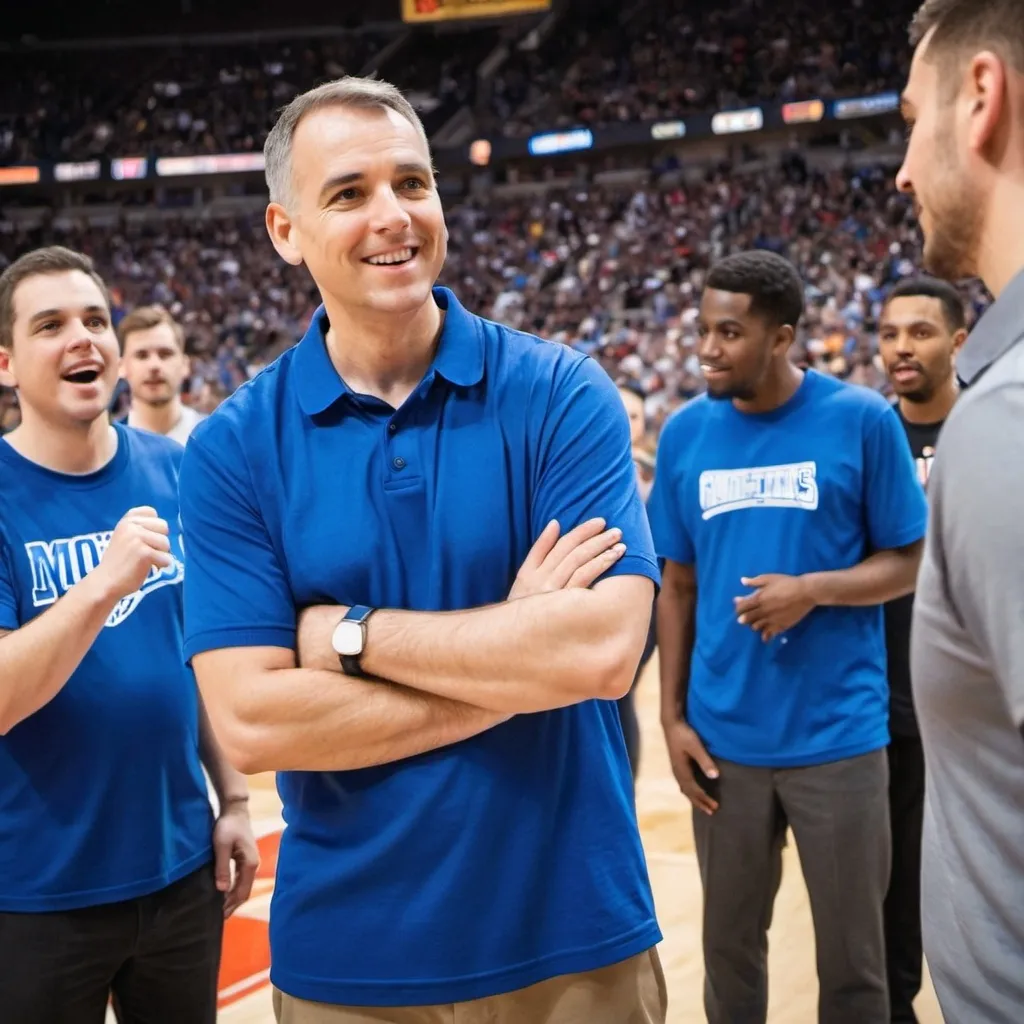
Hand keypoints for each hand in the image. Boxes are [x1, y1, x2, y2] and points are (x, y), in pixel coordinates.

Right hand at [92, 506, 173, 599]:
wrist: (105, 582)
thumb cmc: (119, 561)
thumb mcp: (125, 536)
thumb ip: (140, 527)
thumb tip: (165, 525)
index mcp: (126, 520)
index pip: (151, 512)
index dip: (153, 527)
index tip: (143, 539)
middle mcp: (131, 525)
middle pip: (163, 527)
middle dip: (159, 541)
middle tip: (145, 552)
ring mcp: (137, 538)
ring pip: (166, 543)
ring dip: (160, 555)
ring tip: (144, 561)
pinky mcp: (144, 552)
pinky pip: (166, 558)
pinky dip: (160, 566)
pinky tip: (146, 568)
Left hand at [212, 801, 259, 917]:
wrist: (235, 810)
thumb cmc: (228, 826)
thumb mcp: (222, 846)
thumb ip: (222, 867)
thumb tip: (222, 890)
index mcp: (250, 864)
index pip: (241, 892)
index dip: (231, 906)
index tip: (218, 917)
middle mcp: (253, 865)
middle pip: (244, 892)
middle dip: (232, 906)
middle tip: (217, 919)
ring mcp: (250, 863)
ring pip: (243, 887)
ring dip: (233, 899)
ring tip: (219, 910)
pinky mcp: (246, 859)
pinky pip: (241, 880)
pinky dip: (233, 890)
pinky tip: (224, 894)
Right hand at [508, 517, 624, 599]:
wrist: (513, 642)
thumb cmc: (524, 609)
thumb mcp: (524, 579)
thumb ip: (539, 550)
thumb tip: (555, 523)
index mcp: (531, 572)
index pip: (560, 544)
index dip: (581, 531)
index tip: (599, 522)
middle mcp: (541, 580)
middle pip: (571, 551)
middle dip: (594, 537)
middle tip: (616, 530)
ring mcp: (552, 593)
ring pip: (579, 562)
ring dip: (600, 550)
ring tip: (620, 544)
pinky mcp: (564, 606)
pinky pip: (584, 579)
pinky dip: (598, 565)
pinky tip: (612, 559)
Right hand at [662, 719, 718, 814]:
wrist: (671, 724)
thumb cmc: (684, 734)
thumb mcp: (695, 746)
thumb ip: (705, 761)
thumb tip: (715, 777)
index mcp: (681, 770)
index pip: (694, 789)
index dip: (704, 798)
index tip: (714, 806)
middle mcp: (677, 772)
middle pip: (688, 792)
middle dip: (699, 802)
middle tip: (711, 811)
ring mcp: (676, 769)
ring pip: (685, 789)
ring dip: (694, 798)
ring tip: (703, 806)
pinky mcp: (677, 764)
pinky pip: (683, 783)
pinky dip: (690, 791)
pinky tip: (693, 791)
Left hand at [734, 573, 815, 641]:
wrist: (806, 592)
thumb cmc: (787, 583)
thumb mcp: (769, 578)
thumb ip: (755, 582)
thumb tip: (742, 581)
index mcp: (759, 598)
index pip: (741, 607)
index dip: (738, 608)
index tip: (740, 606)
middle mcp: (763, 611)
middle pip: (746, 618)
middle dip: (743, 618)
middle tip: (745, 616)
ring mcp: (772, 619)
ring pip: (755, 627)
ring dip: (753, 625)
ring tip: (756, 622)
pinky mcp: (781, 626)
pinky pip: (768, 634)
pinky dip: (764, 635)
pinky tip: (764, 635)